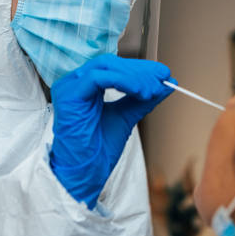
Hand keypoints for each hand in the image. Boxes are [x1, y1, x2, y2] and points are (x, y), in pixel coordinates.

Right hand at [50, 54, 175, 208]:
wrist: (85, 172)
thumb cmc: (99, 148)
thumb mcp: (127, 116)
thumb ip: (143, 99)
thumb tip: (166, 83)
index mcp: (86, 86)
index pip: (114, 66)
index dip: (140, 68)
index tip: (164, 74)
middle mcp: (75, 82)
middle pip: (111, 63)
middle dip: (140, 71)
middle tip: (162, 80)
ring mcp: (69, 87)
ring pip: (106, 67)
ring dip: (133, 77)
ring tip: (150, 92)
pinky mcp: (68, 95)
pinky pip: (97, 78)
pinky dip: (122, 81)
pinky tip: (138, 92)